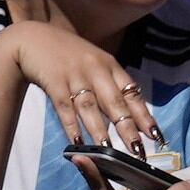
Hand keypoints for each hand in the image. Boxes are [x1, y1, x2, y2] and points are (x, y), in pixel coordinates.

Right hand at [0, 18, 161, 151]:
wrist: (33, 38)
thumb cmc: (67, 53)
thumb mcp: (94, 61)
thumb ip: (110, 83)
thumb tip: (130, 114)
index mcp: (110, 65)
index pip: (132, 93)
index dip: (144, 116)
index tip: (156, 137)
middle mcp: (95, 70)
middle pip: (114, 103)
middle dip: (127, 129)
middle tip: (138, 151)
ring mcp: (74, 75)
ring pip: (90, 107)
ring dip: (100, 130)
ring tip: (109, 151)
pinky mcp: (54, 82)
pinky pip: (65, 107)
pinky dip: (71, 125)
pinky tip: (77, 142)